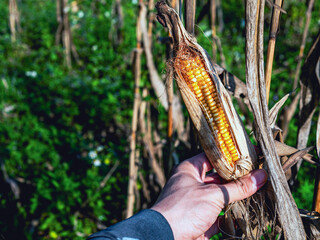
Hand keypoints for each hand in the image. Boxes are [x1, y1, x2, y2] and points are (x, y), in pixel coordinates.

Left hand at [151, 153, 267, 239]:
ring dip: (238, 196)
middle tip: (259, 172)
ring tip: (260, 189)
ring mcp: (197, 202)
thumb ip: (238, 187)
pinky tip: (250, 210)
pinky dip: (233, 213)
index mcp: (189, 170)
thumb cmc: (184, 208)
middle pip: (219, 177)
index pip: (213, 157)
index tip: (250, 153)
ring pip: (221, 196)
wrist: (165, 237)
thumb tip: (261, 176)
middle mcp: (192, 183)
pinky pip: (220, 214)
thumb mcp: (213, 194)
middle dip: (238, 177)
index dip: (231, 155)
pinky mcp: (201, 220)